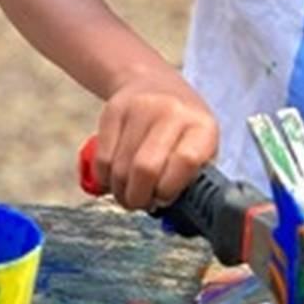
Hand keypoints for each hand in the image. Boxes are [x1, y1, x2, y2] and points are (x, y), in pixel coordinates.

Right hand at [92, 68, 218, 210]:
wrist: (153, 83)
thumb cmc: (182, 130)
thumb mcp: (200, 148)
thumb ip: (193, 182)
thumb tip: (182, 220)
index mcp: (201, 126)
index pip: (186, 162)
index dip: (170, 189)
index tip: (164, 199)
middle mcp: (171, 112)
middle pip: (145, 168)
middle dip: (139, 197)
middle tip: (141, 203)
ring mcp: (140, 108)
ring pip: (120, 168)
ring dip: (121, 191)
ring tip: (129, 193)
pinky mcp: (113, 111)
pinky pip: (102, 159)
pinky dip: (105, 179)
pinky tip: (115, 178)